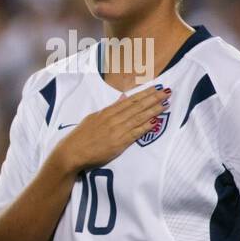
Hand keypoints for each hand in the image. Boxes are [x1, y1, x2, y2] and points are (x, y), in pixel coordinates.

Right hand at [54, 86, 169, 172]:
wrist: (72, 152)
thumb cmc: (81, 136)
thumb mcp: (94, 118)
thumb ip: (110, 108)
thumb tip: (123, 98)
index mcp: (107, 112)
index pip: (130, 101)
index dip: (144, 94)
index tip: (156, 88)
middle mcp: (113, 119)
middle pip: (137, 106)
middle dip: (153, 99)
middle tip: (167, 92)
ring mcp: (117, 130)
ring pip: (139, 117)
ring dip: (153, 110)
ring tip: (165, 104)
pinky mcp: (119, 143)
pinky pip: (135, 133)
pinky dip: (146, 127)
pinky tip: (155, 121)